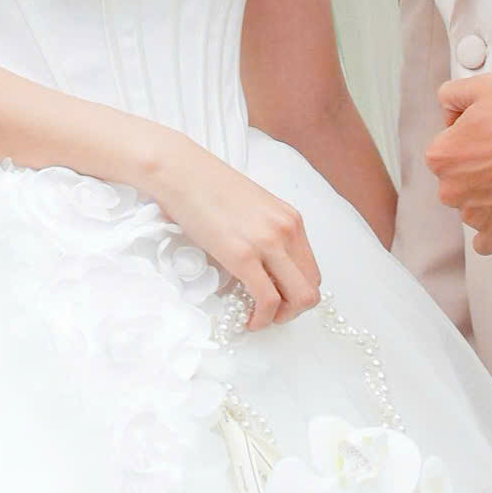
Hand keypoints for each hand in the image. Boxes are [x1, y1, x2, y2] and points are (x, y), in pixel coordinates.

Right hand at [149, 138, 320, 330]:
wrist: (180, 172)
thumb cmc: (207, 188)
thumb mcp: (250, 209)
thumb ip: (264, 235)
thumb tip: (262, 269)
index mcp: (290, 219)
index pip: (312, 271)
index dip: (296, 293)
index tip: (276, 299)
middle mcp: (286, 230)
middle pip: (311, 288)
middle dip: (293, 310)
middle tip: (270, 314)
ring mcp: (267, 243)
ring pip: (299, 298)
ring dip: (281, 317)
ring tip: (259, 318)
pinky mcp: (242, 256)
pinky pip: (267, 300)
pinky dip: (262, 319)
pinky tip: (248, 320)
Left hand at [426, 75, 491, 254]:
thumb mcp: (481, 87)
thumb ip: (451, 95)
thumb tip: (448, 111)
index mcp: (440, 156)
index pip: (442, 154)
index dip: (464, 144)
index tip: (485, 140)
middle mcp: (451, 189)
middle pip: (456, 183)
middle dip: (474, 174)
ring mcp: (475, 214)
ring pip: (471, 210)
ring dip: (487, 200)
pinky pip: (486, 242)